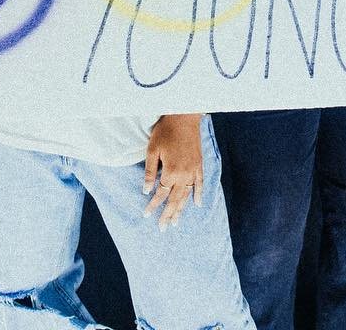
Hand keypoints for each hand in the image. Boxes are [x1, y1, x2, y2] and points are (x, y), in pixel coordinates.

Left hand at [143, 113, 203, 229]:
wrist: (184, 116)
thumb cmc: (165, 131)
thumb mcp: (152, 150)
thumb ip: (149, 172)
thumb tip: (146, 190)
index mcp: (171, 172)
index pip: (160, 194)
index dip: (152, 205)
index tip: (146, 215)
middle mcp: (184, 175)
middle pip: (174, 200)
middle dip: (167, 215)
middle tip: (163, 228)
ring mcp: (193, 171)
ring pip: (187, 195)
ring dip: (181, 210)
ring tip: (175, 222)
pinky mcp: (199, 165)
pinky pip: (200, 184)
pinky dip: (198, 195)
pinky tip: (197, 205)